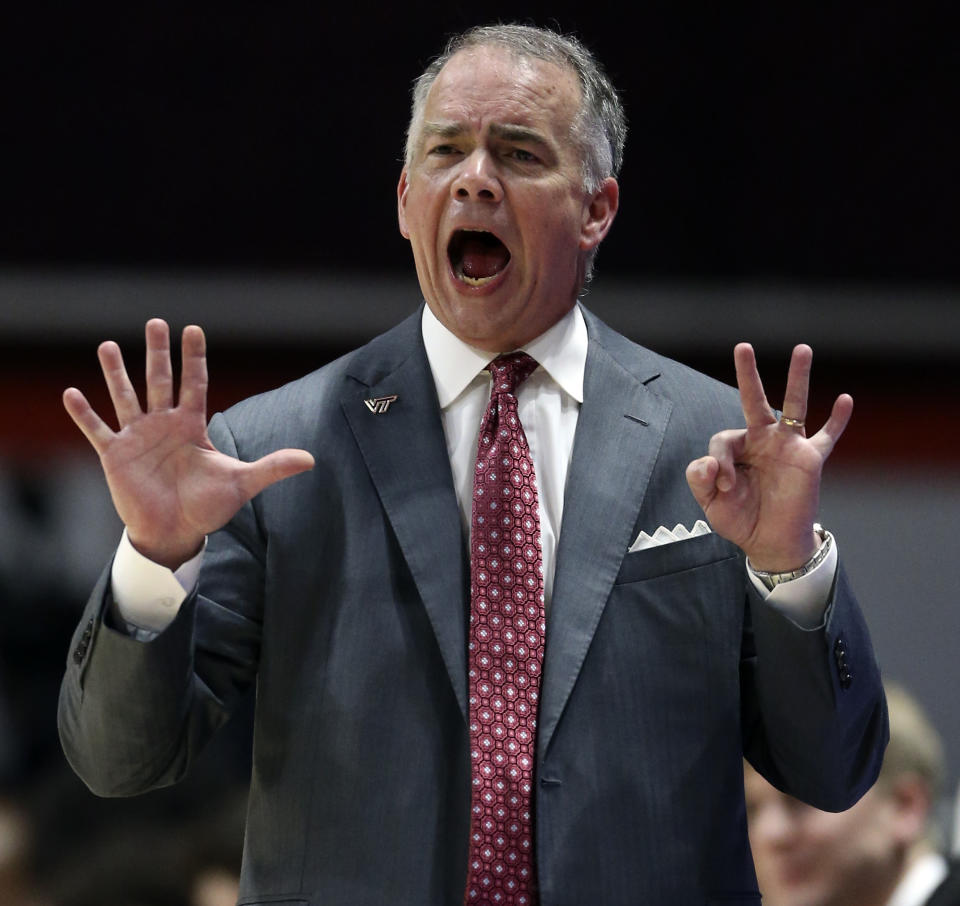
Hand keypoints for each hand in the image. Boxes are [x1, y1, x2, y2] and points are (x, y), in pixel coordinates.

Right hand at [63, 319, 314, 569]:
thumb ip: (272, 467)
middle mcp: (163, 424)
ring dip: (116, 373)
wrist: (176, 533)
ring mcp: (137, 437)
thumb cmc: (207, 507)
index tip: (193, 329)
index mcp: (192, 426)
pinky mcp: (115, 456)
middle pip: (160, 381)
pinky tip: (71, 393)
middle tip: (156, 322)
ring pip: (125, 397)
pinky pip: (97, 430)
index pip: (195, 384)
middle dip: (159, 353)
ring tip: (109, 346)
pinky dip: (84, 414)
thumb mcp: (241, 483)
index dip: (194, 358)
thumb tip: (311, 459)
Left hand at [685, 343, 851, 571]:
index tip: (724, 486)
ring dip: (798, 378)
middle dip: (747, 374)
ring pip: (794, 405)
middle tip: (742, 346)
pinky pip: (827, 436)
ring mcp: (787, 446)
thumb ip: (700, 480)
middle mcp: (762, 440)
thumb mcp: (710, 504)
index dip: (719, 463)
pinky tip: (845, 400)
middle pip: (754, 399)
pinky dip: (838, 420)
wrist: (770, 543)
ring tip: (802, 349)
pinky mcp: (809, 460)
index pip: (723, 440)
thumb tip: (710, 463)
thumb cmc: (740, 519)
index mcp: (736, 448)